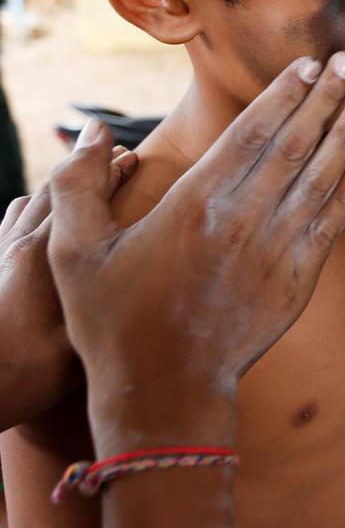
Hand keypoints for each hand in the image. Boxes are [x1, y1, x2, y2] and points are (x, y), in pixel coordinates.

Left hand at [0, 147, 136, 428]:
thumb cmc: (23, 374)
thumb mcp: (78, 346)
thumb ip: (106, 309)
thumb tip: (148, 291)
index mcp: (45, 255)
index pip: (83, 196)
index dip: (109, 170)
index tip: (132, 153)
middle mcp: (18, 244)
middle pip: (57, 189)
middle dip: (90, 167)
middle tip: (119, 153)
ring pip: (31, 203)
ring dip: (63, 188)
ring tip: (88, 186)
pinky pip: (11, 221)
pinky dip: (35, 209)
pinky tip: (44, 222)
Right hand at [46, 54, 344, 448]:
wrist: (164, 391)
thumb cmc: (114, 321)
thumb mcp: (73, 252)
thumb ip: (78, 186)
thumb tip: (93, 133)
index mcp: (193, 203)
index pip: (249, 132)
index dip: (282, 94)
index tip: (307, 65)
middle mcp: (243, 219)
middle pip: (293, 145)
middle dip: (324, 98)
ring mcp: (276, 251)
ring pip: (319, 180)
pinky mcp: (297, 282)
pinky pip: (329, 227)